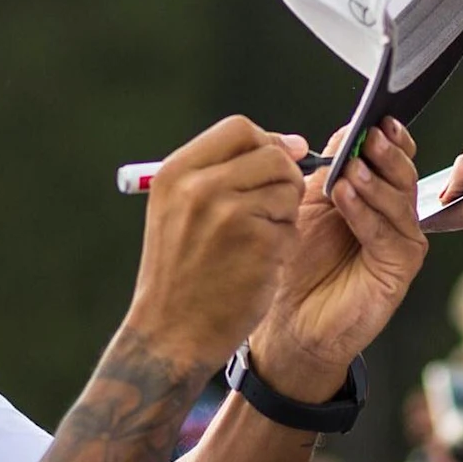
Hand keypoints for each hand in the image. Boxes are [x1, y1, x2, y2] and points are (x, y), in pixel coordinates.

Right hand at [126, 117, 309, 371]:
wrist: (170, 333)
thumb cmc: (180, 271)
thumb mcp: (178, 210)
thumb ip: (222, 172)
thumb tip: (291, 145)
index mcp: (177, 172)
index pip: (239, 128)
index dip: (267, 141)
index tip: (280, 160)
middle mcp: (202, 186)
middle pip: (273, 156)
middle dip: (284, 180)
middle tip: (271, 211)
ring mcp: (232, 213)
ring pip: (288, 191)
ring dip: (284, 217)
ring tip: (254, 244)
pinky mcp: (260, 242)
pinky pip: (292, 228)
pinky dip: (283, 247)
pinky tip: (257, 266)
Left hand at [252, 121, 426, 392]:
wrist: (288, 322)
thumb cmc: (295, 264)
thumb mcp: (306, 204)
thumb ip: (328, 170)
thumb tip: (346, 132)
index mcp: (374, 195)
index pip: (394, 158)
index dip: (391, 138)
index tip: (379, 119)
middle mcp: (393, 216)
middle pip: (403, 175)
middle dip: (387, 154)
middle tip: (371, 138)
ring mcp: (399, 243)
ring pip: (401, 202)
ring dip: (375, 182)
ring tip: (350, 169)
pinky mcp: (398, 270)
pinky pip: (389, 235)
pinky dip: (367, 214)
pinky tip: (345, 199)